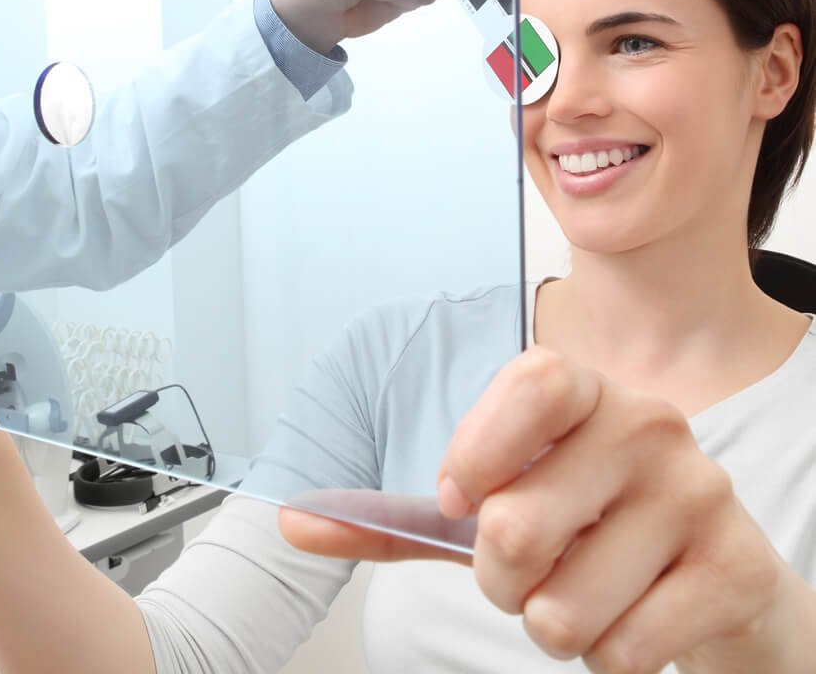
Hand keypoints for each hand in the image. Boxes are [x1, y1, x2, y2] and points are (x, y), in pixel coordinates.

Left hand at [278, 347, 814, 672]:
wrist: (712, 577)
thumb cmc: (581, 529)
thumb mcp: (490, 508)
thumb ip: (396, 517)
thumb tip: (290, 520)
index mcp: (582, 391)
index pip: (531, 382)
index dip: (479, 448)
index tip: (458, 500)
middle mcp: (646, 423)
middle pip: (518, 527)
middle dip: (499, 582)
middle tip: (528, 574)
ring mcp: (698, 492)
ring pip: (563, 608)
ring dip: (553, 626)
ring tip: (585, 595)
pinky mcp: (737, 567)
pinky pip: (624, 650)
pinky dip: (608, 658)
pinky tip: (634, 618)